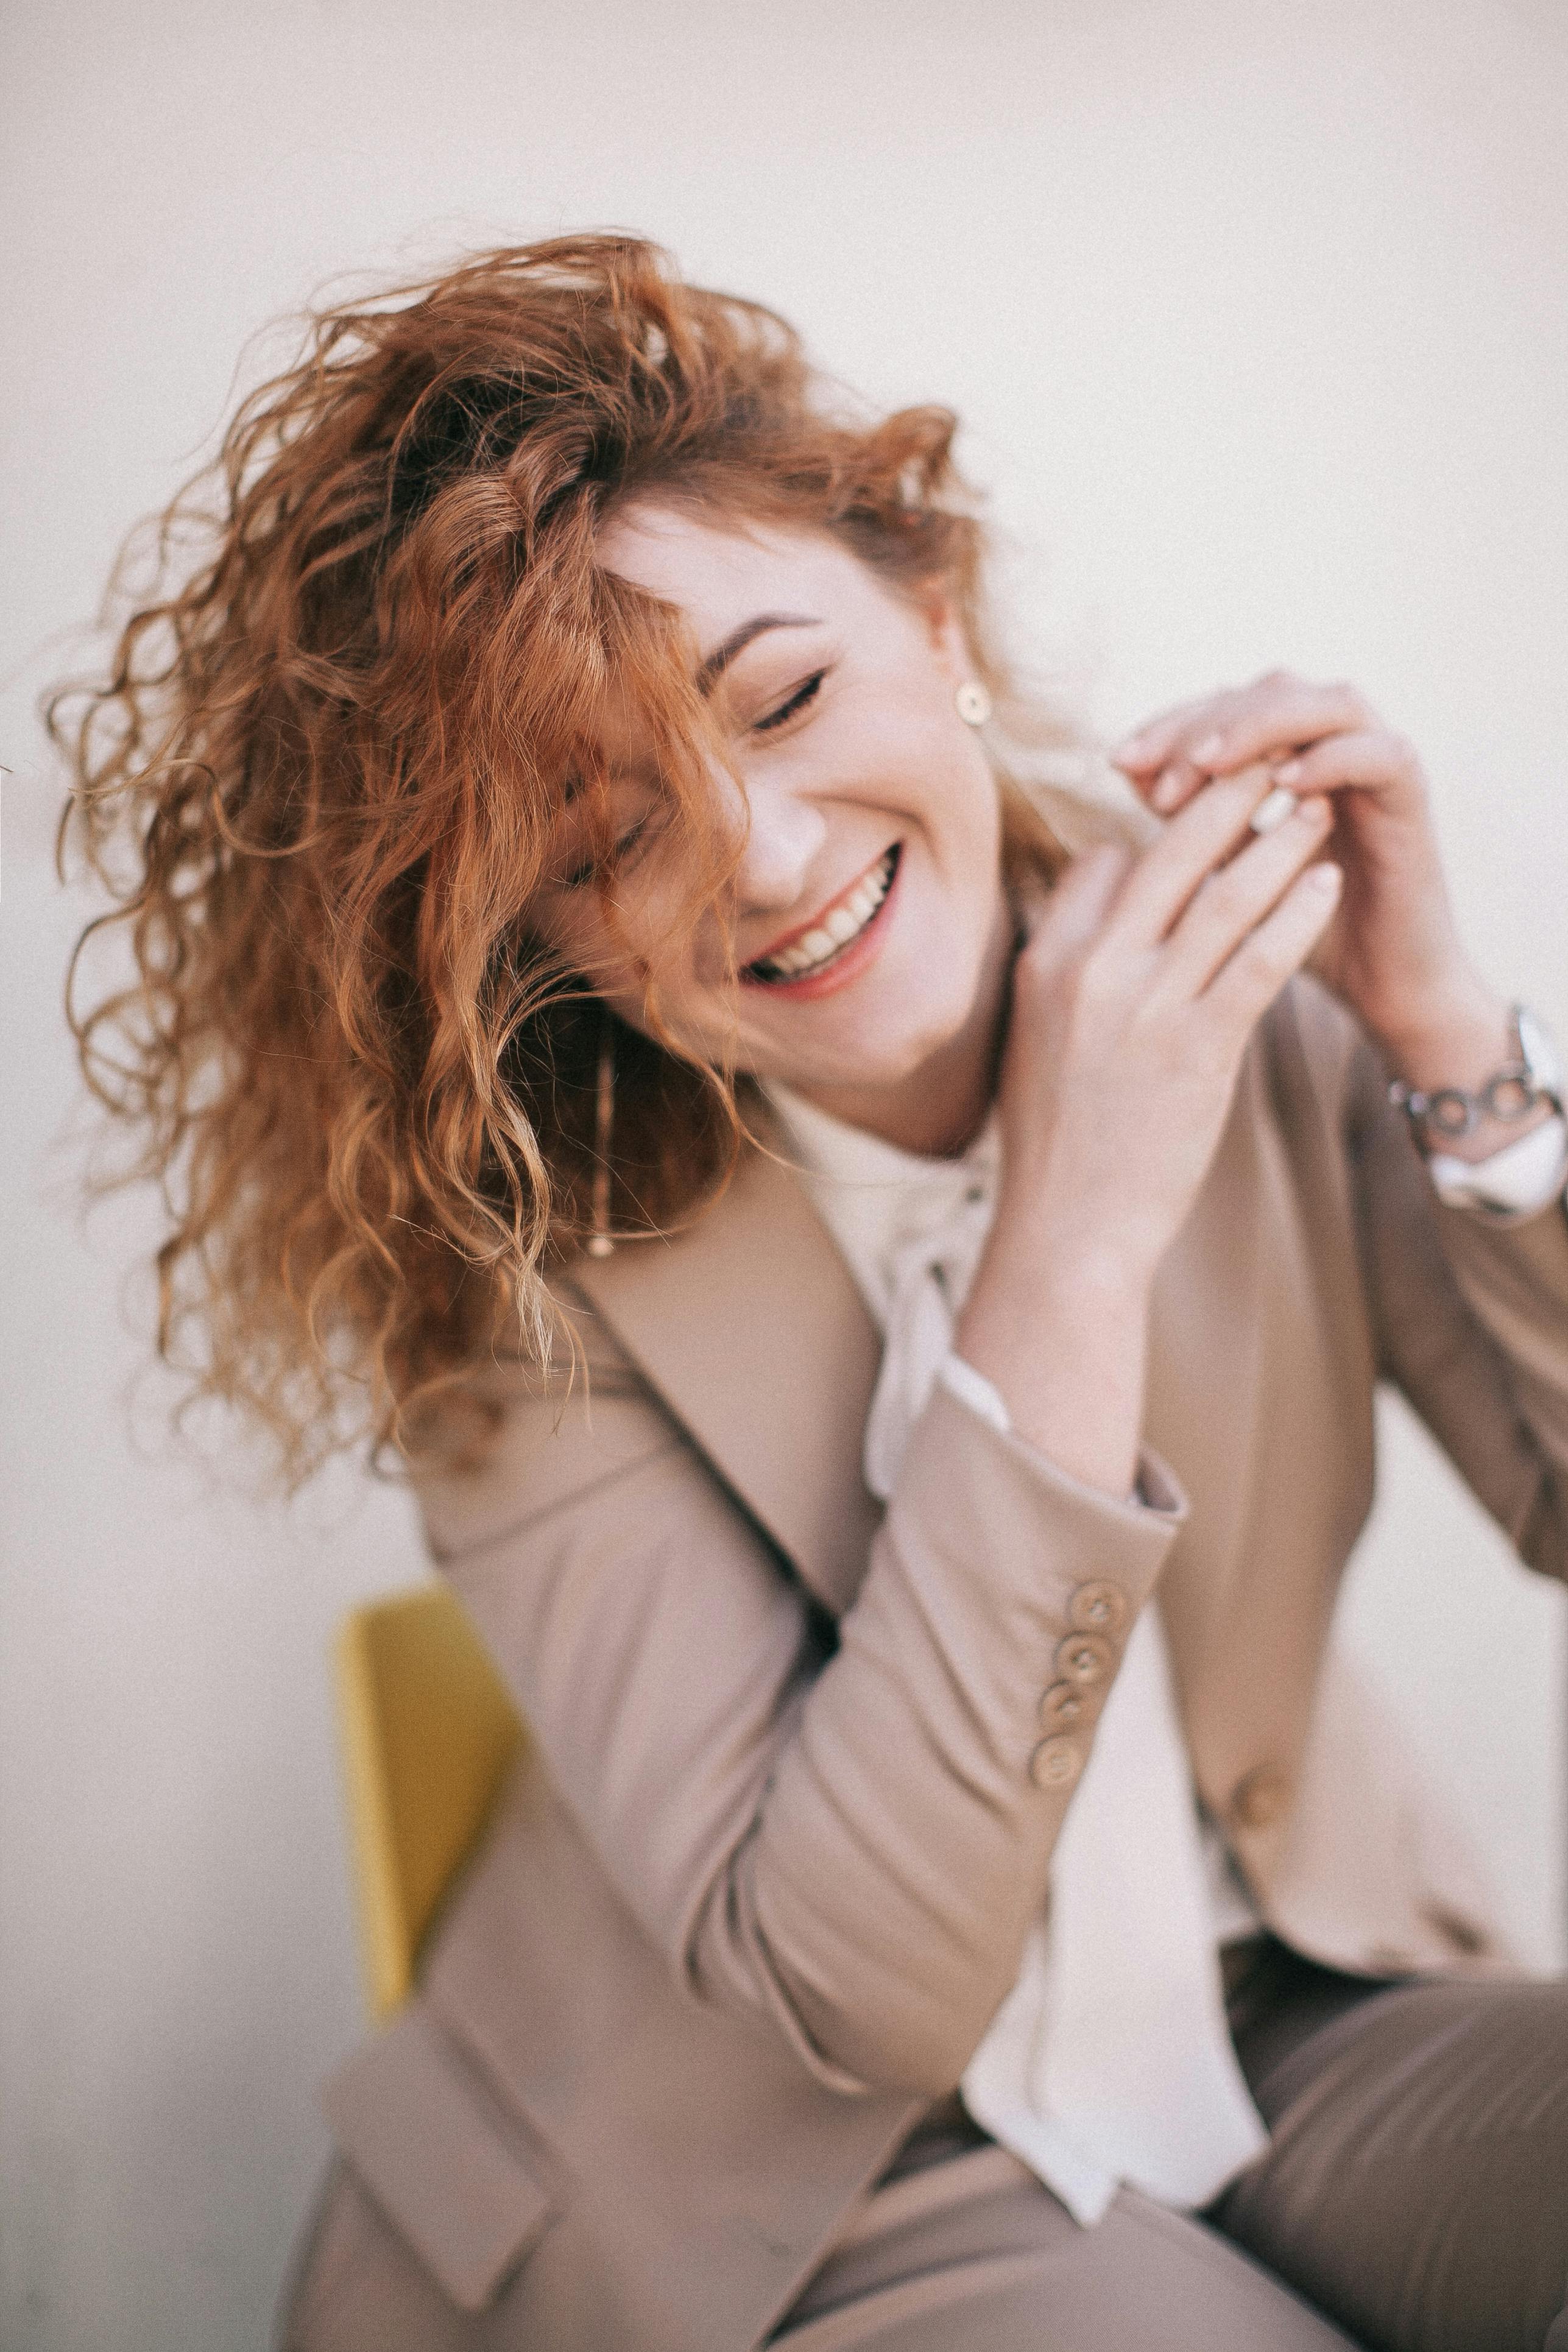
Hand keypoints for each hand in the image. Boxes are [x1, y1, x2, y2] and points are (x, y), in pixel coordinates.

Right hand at [956, 767, 1340, 1494]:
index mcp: (1046, 962)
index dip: (1158, 839)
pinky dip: (1296, 913)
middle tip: (1273, 762)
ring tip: (1315, 807)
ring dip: (1277, 843)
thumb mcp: (1040, 1038)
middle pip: (1168, 853)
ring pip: (1222, 897)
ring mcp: (1143, 1009)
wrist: (1068, 1229)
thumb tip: (1107, 911)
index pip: (1108, 860)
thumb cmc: (1058, 1142)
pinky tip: (1326, 883)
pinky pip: (1258, 960)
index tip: (1201, 829)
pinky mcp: (1196, 1050)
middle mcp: (1090, 972)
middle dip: (1228, 799)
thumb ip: (1071, 969)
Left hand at [1111, 672, 1516, 1122]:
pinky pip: (1381, 751)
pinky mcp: (1413, 798)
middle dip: (1208, 724)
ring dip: (1264, 725)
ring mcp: (1379, 764)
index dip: (1171, 723)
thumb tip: (1127, 769)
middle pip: (1270, 689)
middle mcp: (1336, 746)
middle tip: (1160, 775)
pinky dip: (1332, 758)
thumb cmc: (1294, 935)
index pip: (1225, 706)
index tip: (1119, 761)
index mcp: (1290, 755)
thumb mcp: (1224, 874)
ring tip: (1209, 764)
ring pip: (1328, 701)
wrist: (1382, 986)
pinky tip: (1283, 785)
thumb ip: (1187, 820)